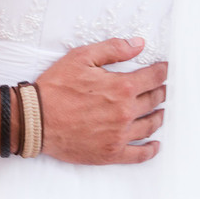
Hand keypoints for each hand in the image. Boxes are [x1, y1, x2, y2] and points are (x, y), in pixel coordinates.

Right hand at [38, 37, 167, 164]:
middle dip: (160, 91)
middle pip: (155, 100)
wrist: (35, 120)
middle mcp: (126, 112)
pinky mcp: (111, 153)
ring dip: (158, 116)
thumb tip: (139, 44)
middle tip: (161, 88)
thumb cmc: (56, 87)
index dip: (162, 71)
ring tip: (160, 111)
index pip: (154, 77)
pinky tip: (155, 145)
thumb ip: (114, 49)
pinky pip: (139, 154)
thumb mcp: (82, 57)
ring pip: (150, 125)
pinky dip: (151, 150)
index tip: (164, 69)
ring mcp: (120, 135)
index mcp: (122, 88)